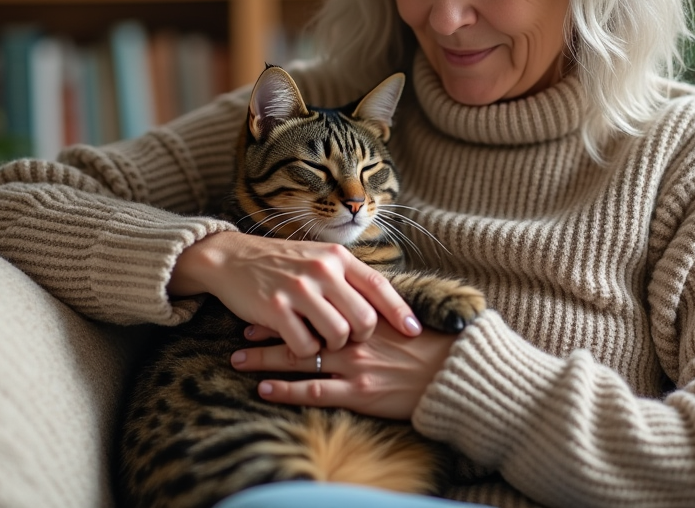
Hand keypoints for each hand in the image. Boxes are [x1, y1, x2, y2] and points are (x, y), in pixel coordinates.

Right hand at [169, 230, 420, 357]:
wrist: (231, 258)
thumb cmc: (281, 263)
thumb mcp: (318, 257)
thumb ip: (347, 276)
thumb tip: (382, 301)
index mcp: (336, 256)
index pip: (379, 285)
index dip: (400, 311)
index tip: (414, 331)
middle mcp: (322, 270)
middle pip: (363, 318)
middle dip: (361, 337)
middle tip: (349, 339)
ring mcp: (298, 289)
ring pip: (338, 335)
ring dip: (332, 346)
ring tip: (320, 339)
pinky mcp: (276, 309)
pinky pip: (306, 346)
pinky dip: (305, 351)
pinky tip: (297, 340)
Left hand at [230, 322, 456, 420]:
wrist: (455, 375)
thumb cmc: (432, 347)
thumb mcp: (402, 319)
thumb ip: (375, 309)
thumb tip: (350, 302)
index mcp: (366, 313)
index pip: (319, 302)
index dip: (290, 303)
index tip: (268, 301)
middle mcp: (355, 335)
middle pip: (301, 328)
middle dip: (269, 329)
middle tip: (243, 328)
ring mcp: (355, 364)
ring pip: (299, 357)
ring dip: (266, 358)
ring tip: (239, 357)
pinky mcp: (358, 392)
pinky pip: (314, 390)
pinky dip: (286, 389)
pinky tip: (264, 388)